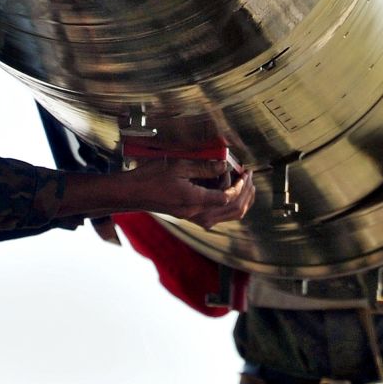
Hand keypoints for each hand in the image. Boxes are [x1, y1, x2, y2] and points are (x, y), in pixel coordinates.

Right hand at [120, 159, 254, 228]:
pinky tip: (229, 190)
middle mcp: (198, 214)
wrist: (134, 193)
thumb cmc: (152, 177)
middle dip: (246, 194)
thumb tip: (225, 167)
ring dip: (240, 200)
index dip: (241, 185)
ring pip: (228, 216)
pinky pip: (219, 215)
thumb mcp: (178, 165)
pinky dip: (229, 204)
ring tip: (245, 184)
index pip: (229, 198)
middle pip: (233, 211)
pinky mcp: (191, 216)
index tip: (245, 172)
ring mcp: (195, 218)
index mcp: (196, 202)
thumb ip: (204, 167)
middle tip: (249, 176)